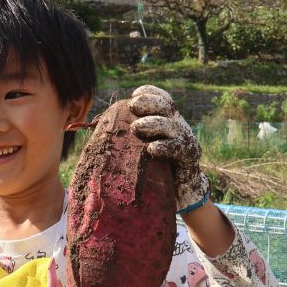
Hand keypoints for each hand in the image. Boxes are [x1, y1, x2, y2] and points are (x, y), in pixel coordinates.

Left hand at [129, 84, 208, 212]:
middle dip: (150, 103)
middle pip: (167, 106)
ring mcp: (186, 141)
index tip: (134, 95)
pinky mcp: (189, 158)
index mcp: (168, 120)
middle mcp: (179, 126)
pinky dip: (165, 147)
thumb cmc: (155, 169)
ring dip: (153, 124)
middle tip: (133, 106)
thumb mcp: (141, 148)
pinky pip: (178, 149)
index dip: (150, 93)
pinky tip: (152, 148)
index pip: (162, 99)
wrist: (181, 193)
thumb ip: (127, 135)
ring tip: (136, 127)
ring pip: (171, 126)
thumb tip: (97, 124)